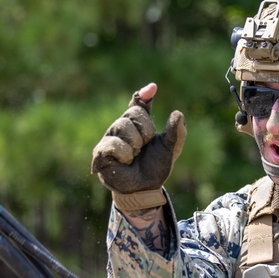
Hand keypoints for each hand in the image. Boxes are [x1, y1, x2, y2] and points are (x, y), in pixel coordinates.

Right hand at [91, 83, 185, 210]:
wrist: (145, 189)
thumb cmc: (155, 167)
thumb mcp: (170, 149)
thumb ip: (176, 132)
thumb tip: (178, 113)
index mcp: (138, 124)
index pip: (138, 104)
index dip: (144, 95)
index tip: (153, 89)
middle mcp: (122, 127)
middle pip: (133, 113)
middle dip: (145, 131)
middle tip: (144, 147)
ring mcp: (109, 138)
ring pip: (122, 126)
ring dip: (135, 145)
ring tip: (134, 156)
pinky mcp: (100, 152)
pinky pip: (113, 143)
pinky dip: (124, 153)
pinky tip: (125, 161)